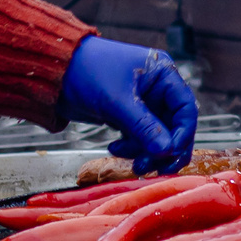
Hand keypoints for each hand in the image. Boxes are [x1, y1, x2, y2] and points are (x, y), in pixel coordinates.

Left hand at [57, 37, 197, 174]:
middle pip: (175, 126)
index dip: (182, 134)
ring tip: (131, 162)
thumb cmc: (87, 72)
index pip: (186, 108)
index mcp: (163, 74)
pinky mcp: (128, 115)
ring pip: (157, 136)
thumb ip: (144, 127)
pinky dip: (132, 148)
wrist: (54, 72)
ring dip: (146, 152)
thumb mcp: (118, 101)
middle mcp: (157, 88)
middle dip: (164, 149)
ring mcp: (143, 103)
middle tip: (153, 169)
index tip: (170, 154)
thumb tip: (167, 152)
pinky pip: (141, 138)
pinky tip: (114, 148)